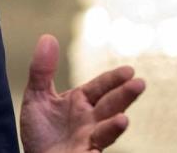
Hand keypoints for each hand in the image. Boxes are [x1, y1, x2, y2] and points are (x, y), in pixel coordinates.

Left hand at [19, 35, 144, 152]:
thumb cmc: (41, 130)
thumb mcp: (37, 96)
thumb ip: (42, 70)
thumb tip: (48, 36)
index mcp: (82, 102)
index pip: (101, 87)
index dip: (113, 79)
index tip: (128, 70)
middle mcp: (91, 120)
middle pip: (110, 106)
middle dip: (124, 96)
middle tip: (139, 83)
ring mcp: (89, 139)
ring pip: (106, 132)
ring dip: (115, 127)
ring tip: (123, 119)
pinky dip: (95, 152)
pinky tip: (95, 151)